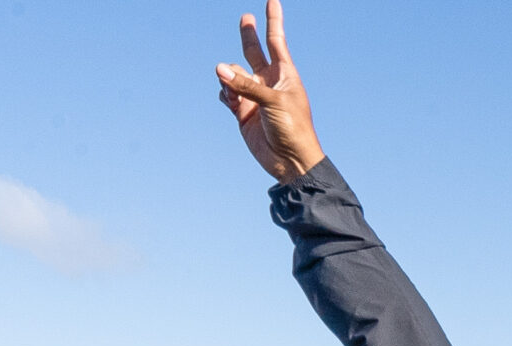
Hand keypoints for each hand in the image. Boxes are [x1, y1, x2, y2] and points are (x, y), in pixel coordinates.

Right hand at [215, 2, 325, 183]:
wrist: (290, 161)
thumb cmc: (292, 128)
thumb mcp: (273, 102)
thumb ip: (245, 84)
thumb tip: (218, 68)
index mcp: (284, 74)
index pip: (276, 40)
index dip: (273, 20)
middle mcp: (268, 81)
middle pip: (254, 51)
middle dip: (248, 35)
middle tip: (245, 17)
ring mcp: (254, 96)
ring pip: (232, 74)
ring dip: (229, 78)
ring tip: (234, 90)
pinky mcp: (243, 111)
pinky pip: (227, 93)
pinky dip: (226, 94)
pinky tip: (231, 100)